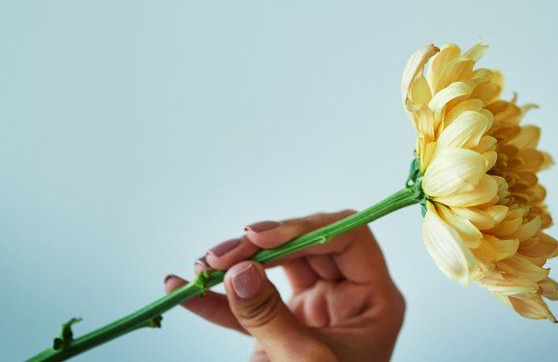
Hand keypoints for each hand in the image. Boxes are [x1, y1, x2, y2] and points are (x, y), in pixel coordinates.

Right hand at [164, 210, 404, 361]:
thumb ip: (270, 316)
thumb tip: (238, 270)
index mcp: (374, 298)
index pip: (347, 237)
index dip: (304, 229)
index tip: (258, 237)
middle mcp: (347, 296)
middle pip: (306, 247)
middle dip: (258, 246)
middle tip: (217, 257)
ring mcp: (314, 310)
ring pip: (274, 269)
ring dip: (234, 266)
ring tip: (198, 270)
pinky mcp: (283, 329)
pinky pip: (249, 306)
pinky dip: (217, 301)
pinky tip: (183, 291)